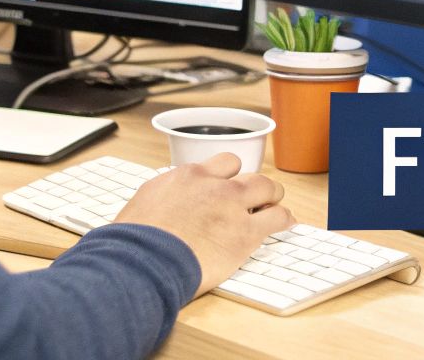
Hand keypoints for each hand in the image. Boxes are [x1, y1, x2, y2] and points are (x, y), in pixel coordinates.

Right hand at [114, 152, 293, 295]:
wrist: (145, 259)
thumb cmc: (136, 239)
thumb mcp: (144, 203)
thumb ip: (164, 196)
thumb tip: (164, 203)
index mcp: (188, 176)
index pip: (222, 163)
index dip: (229, 176)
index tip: (229, 186)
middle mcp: (214, 185)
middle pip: (248, 174)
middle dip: (254, 186)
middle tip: (256, 198)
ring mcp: (233, 206)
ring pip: (268, 188)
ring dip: (273, 197)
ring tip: (275, 206)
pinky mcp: (246, 233)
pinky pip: (278, 217)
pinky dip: (284, 218)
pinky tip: (287, 222)